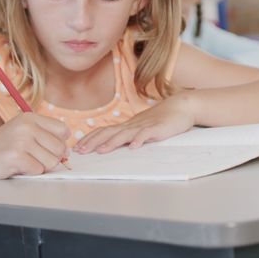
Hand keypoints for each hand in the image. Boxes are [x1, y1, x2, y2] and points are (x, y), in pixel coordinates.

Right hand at [0, 113, 69, 178]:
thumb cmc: (3, 145)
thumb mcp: (24, 131)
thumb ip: (46, 137)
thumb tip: (68, 152)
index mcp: (31, 118)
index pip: (63, 130)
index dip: (59, 143)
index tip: (46, 147)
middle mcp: (27, 126)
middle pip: (60, 148)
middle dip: (50, 157)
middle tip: (32, 157)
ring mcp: (21, 141)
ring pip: (51, 161)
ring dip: (40, 166)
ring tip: (24, 161)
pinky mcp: (15, 157)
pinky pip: (38, 170)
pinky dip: (29, 172)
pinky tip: (16, 166)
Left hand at [74, 93, 195, 153]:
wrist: (181, 106)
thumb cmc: (161, 118)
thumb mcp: (142, 127)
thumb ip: (129, 134)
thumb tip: (113, 144)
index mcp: (128, 125)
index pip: (104, 131)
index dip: (90, 139)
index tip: (77, 148)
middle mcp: (132, 125)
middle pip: (109, 132)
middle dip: (94, 142)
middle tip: (80, 152)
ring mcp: (145, 126)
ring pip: (125, 134)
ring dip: (112, 142)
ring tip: (101, 151)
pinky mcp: (158, 128)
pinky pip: (147, 134)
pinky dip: (140, 140)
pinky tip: (134, 147)